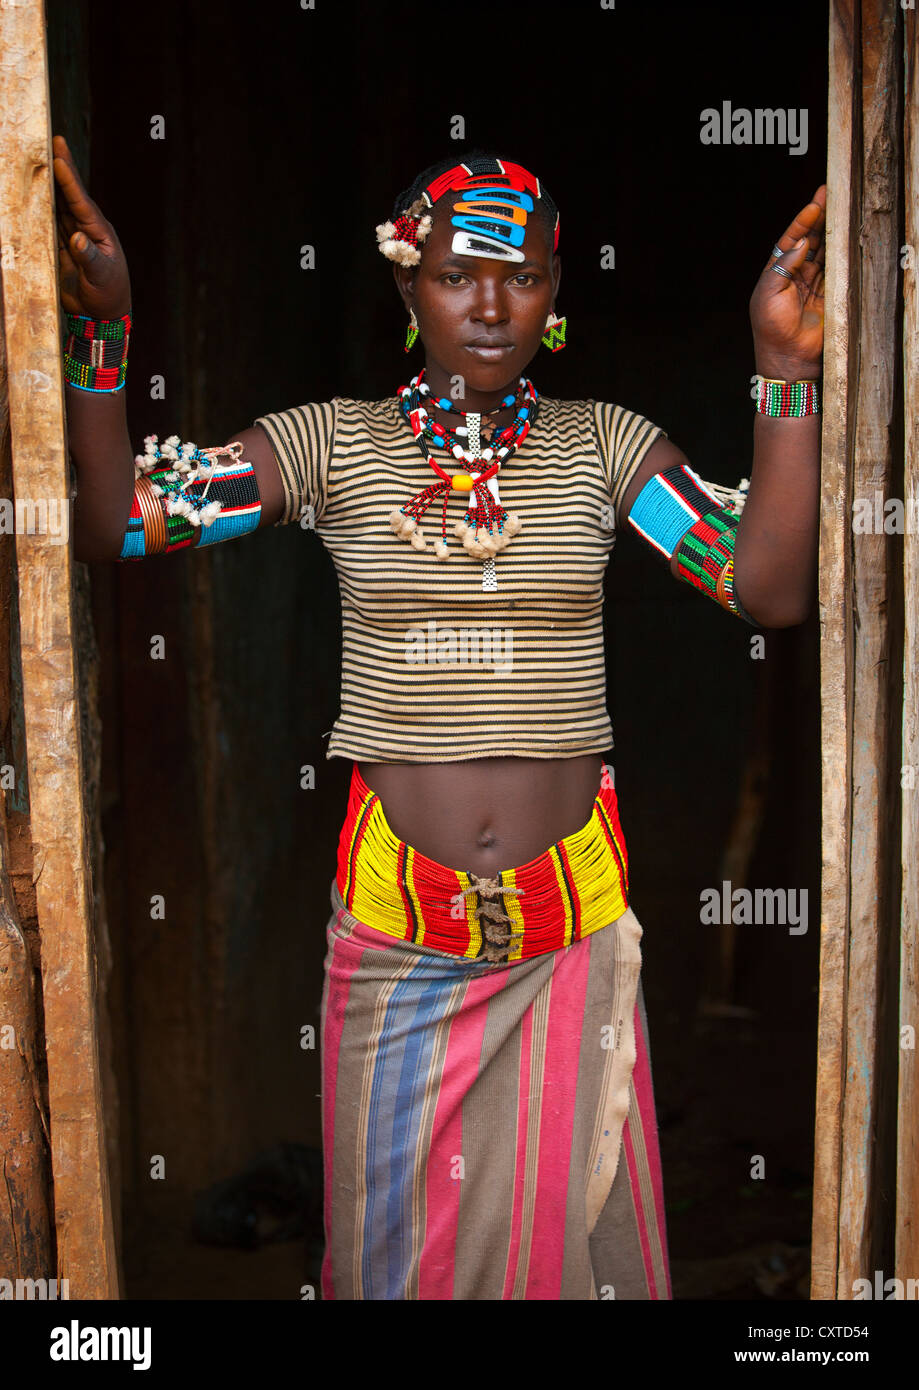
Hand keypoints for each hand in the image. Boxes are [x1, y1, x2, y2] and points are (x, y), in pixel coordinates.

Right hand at [53, 134, 131, 319]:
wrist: (102, 316)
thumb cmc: (108, 295)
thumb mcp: (101, 277)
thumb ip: (89, 258)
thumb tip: (77, 238)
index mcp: (98, 231)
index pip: (81, 200)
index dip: (69, 178)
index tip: (59, 155)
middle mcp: (84, 228)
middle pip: (69, 194)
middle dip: (61, 168)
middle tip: (53, 140)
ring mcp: (72, 236)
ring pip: (56, 205)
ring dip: (47, 184)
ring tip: (37, 158)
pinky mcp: (61, 248)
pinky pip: (47, 224)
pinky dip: (39, 208)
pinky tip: (29, 193)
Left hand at [749, 184, 825, 378]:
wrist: (788, 357)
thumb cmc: (771, 327)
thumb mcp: (768, 292)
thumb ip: (784, 265)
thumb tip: (801, 242)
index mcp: (776, 273)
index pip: (790, 240)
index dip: (802, 221)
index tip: (815, 203)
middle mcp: (795, 275)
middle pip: (810, 240)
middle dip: (819, 218)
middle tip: (831, 194)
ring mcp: (814, 284)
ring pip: (825, 252)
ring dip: (832, 231)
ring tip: (842, 208)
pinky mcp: (829, 294)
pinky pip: (837, 269)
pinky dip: (842, 253)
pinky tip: (847, 236)